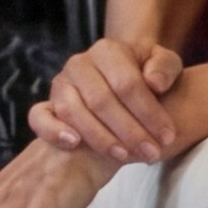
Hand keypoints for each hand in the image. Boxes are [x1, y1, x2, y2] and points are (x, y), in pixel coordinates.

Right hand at [42, 36, 183, 165]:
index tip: (168, 137)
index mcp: (108, 50)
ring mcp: (60, 84)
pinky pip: (39, 117)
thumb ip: (165, 68)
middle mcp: (80, 63)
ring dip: (99, 138)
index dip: (149, 113)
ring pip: (73, 111)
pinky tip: (74, 144)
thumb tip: (153, 82)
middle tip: (151, 154)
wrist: (121, 82)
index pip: (128, 83)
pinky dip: (53, 131)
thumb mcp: (165, 65)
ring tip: (124, 157)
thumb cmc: (148, 75)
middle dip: (130, 132)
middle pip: (102, 101)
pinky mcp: (46, 104)